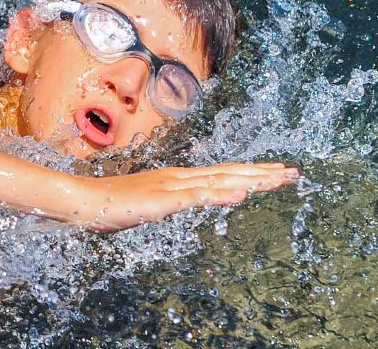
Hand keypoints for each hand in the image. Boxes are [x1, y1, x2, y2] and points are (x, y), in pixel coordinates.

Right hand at [68, 162, 298, 232]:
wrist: (84, 201)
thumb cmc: (110, 205)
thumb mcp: (148, 206)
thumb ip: (168, 203)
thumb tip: (184, 203)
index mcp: (178, 179)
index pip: (222, 174)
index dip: (250, 172)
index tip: (276, 172)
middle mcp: (180, 177)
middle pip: (229, 174)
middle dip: (262, 174)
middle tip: (294, 174)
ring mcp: (173, 187)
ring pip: (220, 182)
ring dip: (252, 180)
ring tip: (279, 179)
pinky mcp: (163, 200)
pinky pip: (197, 197)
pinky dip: (221, 195)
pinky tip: (240, 195)